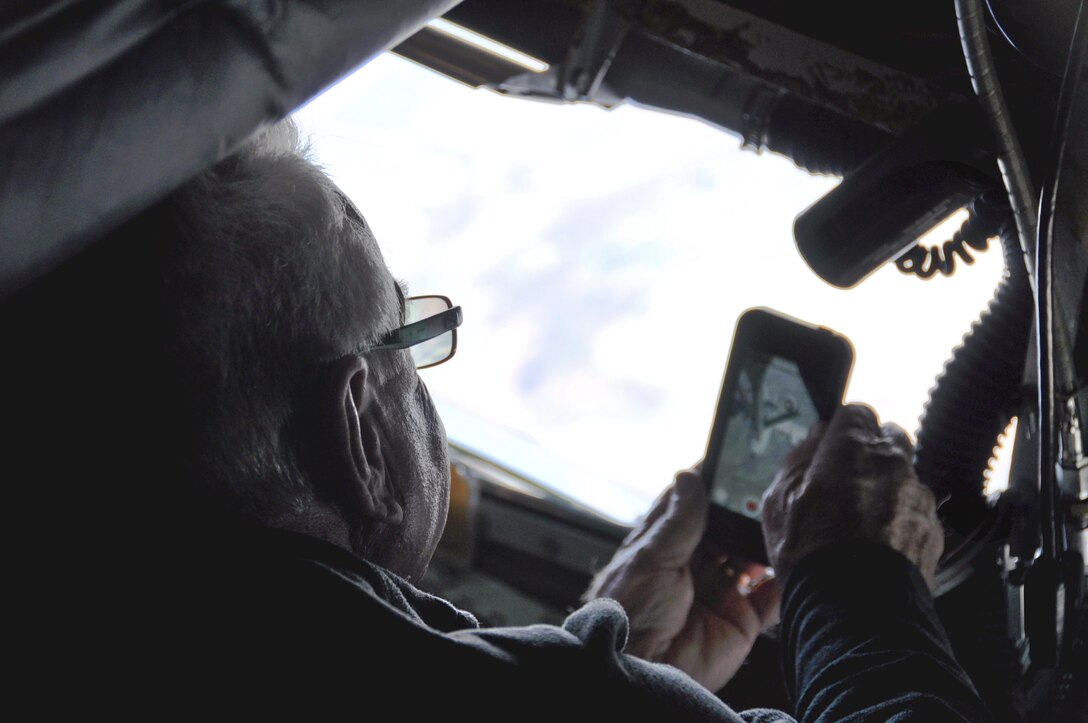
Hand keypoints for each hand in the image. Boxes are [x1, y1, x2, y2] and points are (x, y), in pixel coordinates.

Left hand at [584, 470, 780, 691]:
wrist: (641, 668)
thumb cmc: (631, 610)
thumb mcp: (652, 556)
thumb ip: (679, 520)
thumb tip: (689, 476)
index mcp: (666, 544)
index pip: (693, 505)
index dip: (712, 484)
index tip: (735, 460)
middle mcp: (695, 563)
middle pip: (729, 527)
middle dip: (747, 510)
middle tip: (771, 486)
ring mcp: (720, 590)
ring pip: (753, 556)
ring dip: (768, 540)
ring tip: (787, 517)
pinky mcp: (742, 619)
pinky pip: (773, 597)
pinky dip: (787, 579)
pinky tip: (799, 558)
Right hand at [761, 404, 943, 587]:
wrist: (854, 608)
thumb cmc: (812, 553)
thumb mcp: (779, 499)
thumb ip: (799, 458)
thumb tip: (814, 438)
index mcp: (852, 446)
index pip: (856, 412)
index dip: (841, 428)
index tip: (830, 445)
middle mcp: (892, 463)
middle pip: (889, 437)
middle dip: (871, 451)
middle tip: (846, 477)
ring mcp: (917, 495)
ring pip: (904, 476)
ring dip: (887, 487)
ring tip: (860, 519)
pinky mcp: (933, 528)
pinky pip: (916, 510)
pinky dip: (900, 519)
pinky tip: (877, 543)